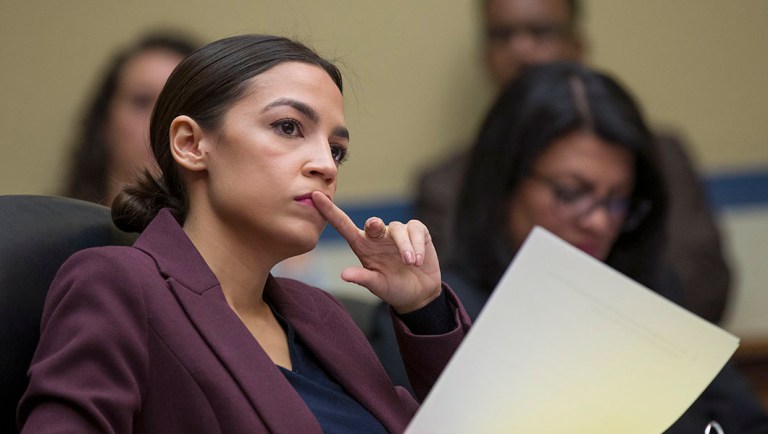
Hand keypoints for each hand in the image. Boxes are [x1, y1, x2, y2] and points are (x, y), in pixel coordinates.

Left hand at [311, 191, 440, 313]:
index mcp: (363, 245)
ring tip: (411, 264)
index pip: (343, 225)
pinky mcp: (417, 231)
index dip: (329, 211)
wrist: (420, 293)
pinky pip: (415, 230)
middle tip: (374, 227)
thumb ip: (363, 278)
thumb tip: (344, 275)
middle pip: (373, 223)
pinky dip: (417, 245)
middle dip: (373, 224)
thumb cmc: (394, 288)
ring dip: (405, 247)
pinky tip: (418, 261)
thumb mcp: (378, 286)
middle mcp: (378, 236)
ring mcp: (398, 232)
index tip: (315, 196)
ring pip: (398, 229)